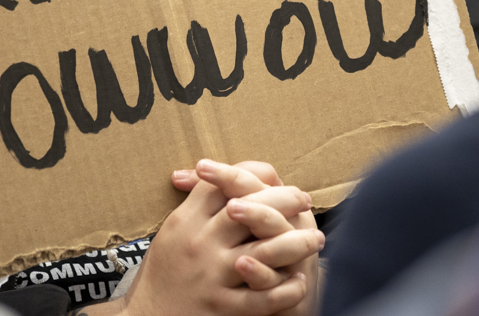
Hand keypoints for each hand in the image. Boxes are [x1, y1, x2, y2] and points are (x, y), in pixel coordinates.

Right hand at [116, 160, 321, 315]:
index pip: (222, 184)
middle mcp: (199, 244)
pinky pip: (261, 299)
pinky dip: (284, 290)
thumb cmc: (163, 272)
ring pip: (263, 253)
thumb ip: (199, 205)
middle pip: (248, 210)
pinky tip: (299, 282)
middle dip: (283, 202)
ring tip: (315, 239)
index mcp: (185, 220)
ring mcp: (211, 276)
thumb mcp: (173, 230)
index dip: (254, 176)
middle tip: (305, 200)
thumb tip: (231, 176)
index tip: (279, 179)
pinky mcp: (221, 307)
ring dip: (295, 244)